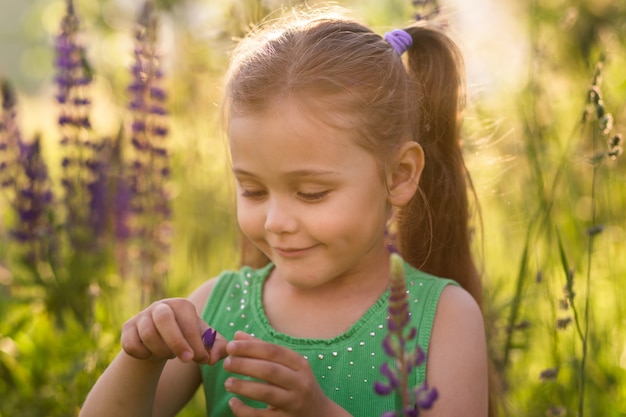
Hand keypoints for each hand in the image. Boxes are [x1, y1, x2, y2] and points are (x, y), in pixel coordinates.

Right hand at [121, 298, 226, 364]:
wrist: (161, 341)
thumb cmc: (187, 339)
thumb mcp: (204, 342)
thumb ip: (217, 348)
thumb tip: (213, 358)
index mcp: (182, 305)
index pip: (188, 321)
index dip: (196, 343)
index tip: (202, 360)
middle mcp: (161, 306)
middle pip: (164, 319)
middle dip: (177, 342)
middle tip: (187, 360)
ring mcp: (142, 316)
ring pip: (147, 333)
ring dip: (160, 350)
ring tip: (169, 355)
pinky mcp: (127, 328)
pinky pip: (131, 343)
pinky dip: (142, 354)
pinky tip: (150, 354)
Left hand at [224, 332, 346, 416]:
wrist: (319, 415)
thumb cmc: (298, 384)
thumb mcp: (288, 365)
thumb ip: (262, 350)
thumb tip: (237, 335)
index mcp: (300, 364)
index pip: (273, 351)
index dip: (250, 347)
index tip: (230, 346)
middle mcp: (300, 383)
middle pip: (270, 370)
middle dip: (245, 365)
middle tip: (226, 363)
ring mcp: (294, 403)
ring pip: (266, 393)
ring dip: (244, 387)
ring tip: (227, 382)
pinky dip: (244, 410)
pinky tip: (233, 402)